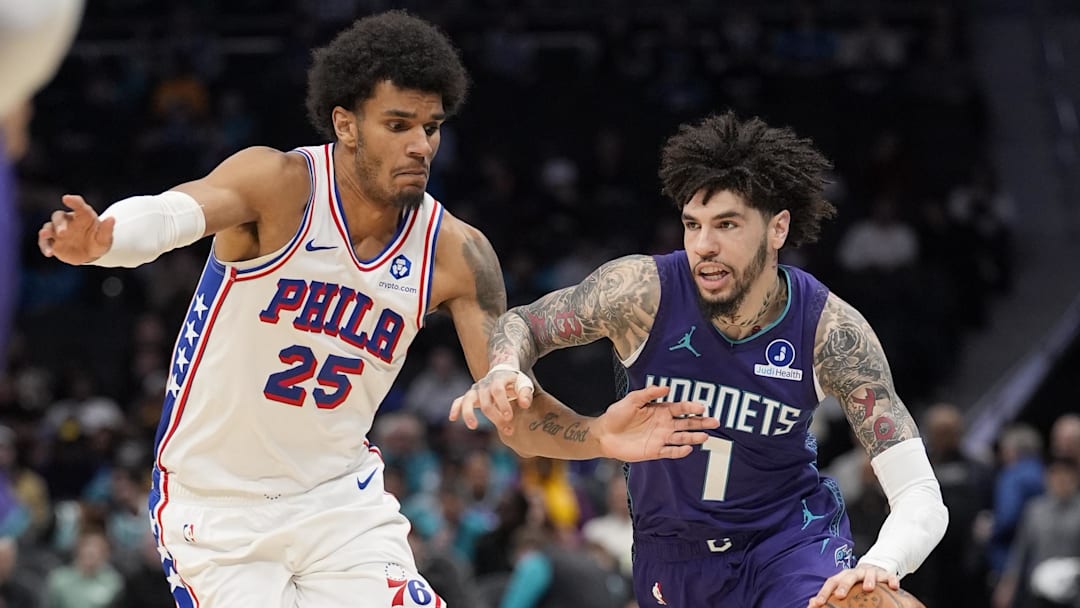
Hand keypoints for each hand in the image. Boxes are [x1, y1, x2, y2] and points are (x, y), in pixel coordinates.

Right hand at [38, 194, 114, 264]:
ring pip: (49, 227)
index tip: (67, 198)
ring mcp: (58, 231)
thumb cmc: (98, 242)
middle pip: (59, 216)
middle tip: (63, 232)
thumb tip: (112, 219)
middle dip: (59, 223)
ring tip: (46, 235)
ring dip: (47, 231)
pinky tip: (49, 253)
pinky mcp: (52, 242)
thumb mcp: (105, 239)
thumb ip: (107, 229)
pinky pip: (45, 242)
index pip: (78, 205)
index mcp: (83, 216)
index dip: (73, 201)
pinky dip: (45, 246)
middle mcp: (68, 220)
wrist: (90, 254)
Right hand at [449, 365, 533, 432]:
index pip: (498, 391)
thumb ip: (525, 393)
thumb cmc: (515, 382)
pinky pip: (459, 400)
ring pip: (468, 400)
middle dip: (496, 418)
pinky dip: (455, 408)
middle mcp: (484, 384)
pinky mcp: (470, 395)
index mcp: (498, 380)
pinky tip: (452, 418)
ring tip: (473, 426)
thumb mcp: (524, 384)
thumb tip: (524, 404)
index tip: (509, 417)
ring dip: (469, 414)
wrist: (502, 372)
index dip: (503, 404)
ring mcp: (475, 390)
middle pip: (486, 402)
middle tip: (508, 430)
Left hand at [595, 385, 719, 460]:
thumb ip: (648, 394)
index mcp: (660, 411)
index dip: (691, 407)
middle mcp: (664, 424)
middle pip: (686, 423)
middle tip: (715, 422)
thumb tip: (666, 388)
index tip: (701, 407)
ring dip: (694, 437)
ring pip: (682, 437)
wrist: (604, 434)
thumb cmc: (617, 415)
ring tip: (706, 436)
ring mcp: (660, 438)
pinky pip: (670, 452)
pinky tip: (688, 448)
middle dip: (700, 422)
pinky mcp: (655, 451)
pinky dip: (679, 451)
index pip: (680, 408)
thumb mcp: (631, 400)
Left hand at [807, 564, 897, 607]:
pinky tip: (893, 587)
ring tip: (868, 589)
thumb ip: (829, 594)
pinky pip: (889, 576)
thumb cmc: (855, 582)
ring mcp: (871, 572)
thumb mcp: (842, 586)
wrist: (873, 568)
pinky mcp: (886, 574)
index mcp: (843, 576)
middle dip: (844, 585)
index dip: (824, 592)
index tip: (818, 603)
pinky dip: (892, 580)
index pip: (831, 582)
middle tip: (840, 595)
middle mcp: (856, 573)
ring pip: (870, 574)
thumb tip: (811, 603)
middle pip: (848, 577)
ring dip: (869, 580)